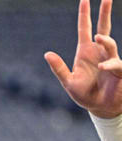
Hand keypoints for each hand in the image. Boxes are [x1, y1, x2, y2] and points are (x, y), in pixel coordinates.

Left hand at [45, 0, 121, 118]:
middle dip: (104, 12)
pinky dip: (109, 65)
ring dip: (105, 40)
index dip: (84, 15)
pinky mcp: (120, 70)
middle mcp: (99, 52)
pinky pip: (116, 64)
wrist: (99, 107)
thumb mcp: (68, 82)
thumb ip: (58, 68)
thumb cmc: (84, 95)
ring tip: (98, 38)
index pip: (85, 29)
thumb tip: (47, 54)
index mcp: (85, 52)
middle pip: (103, 27)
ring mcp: (111, 59)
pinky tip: (102, 68)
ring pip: (110, 44)